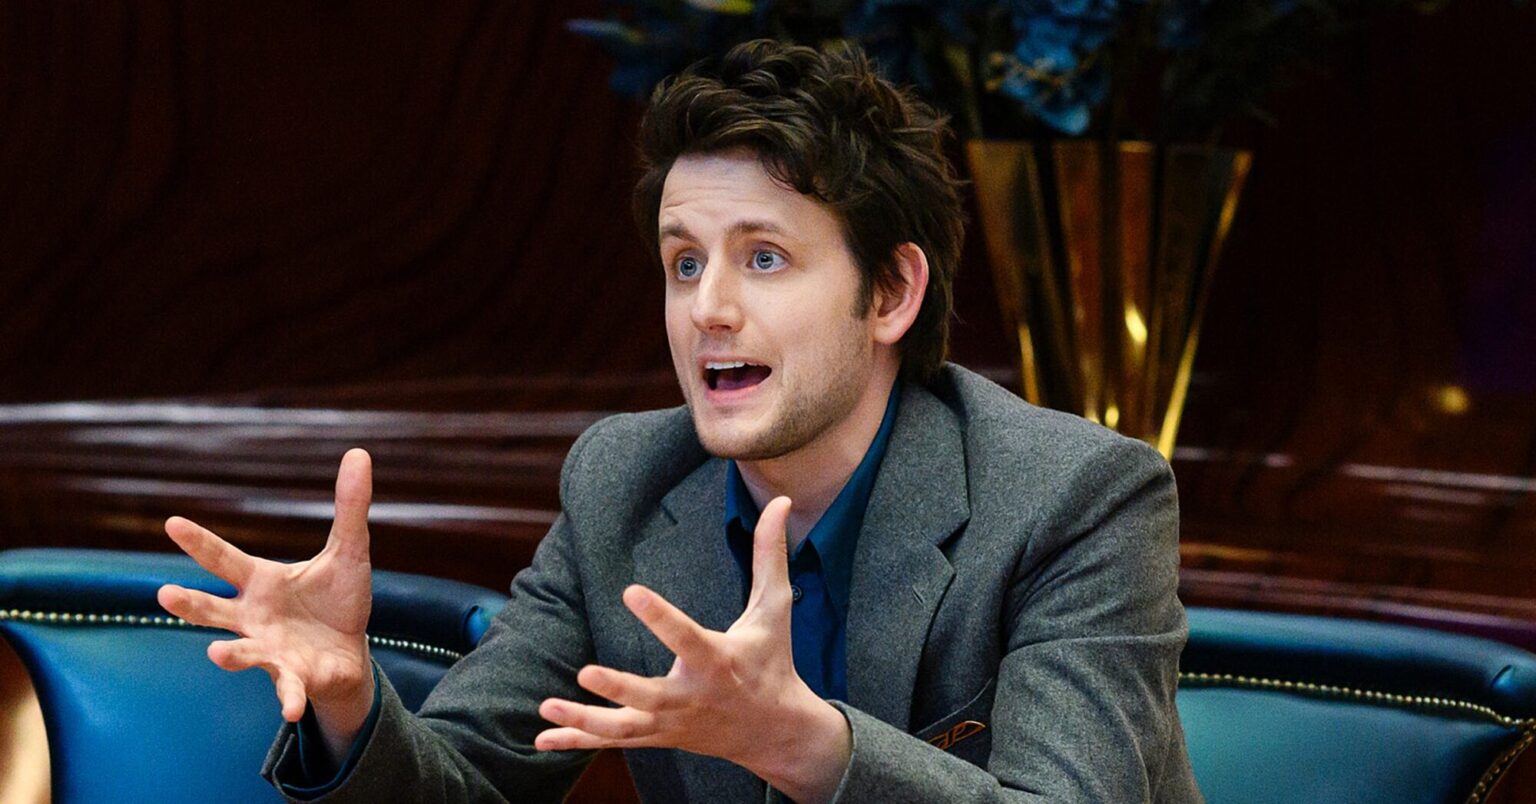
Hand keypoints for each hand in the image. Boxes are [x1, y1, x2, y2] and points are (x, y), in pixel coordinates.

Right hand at [157, 448, 375, 758]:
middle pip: (212, 610)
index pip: (224, 559)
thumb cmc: (337, 599)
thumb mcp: (350, 551)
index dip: (198, 542)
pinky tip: (292, 709)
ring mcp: (268, 649)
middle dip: (189, 605)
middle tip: (164, 595)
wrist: (349, 651)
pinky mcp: (292, 677)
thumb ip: (350, 508)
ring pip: (241, 651)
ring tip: (216, 654)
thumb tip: (358, 453)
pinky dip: (289, 698)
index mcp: (261, 582)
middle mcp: (253, 617)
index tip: (171, 523)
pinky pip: (287, 688)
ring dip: (230, 654)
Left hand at [535, 497, 851, 802]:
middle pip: (650, 696)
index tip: (631, 591)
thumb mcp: (776, 609)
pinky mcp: (658, 736)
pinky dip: (578, 740)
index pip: (686, 637)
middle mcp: (692, 696)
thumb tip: (781, 502)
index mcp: (718, 661)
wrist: (775, 732)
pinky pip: (614, 740)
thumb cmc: (773, 662)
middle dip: (618, 688)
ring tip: (547, 705)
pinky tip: (542, 737)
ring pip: (624, 727)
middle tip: (584, 673)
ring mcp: (672, 722)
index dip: (660, 616)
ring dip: (584, 720)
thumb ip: (770, 555)